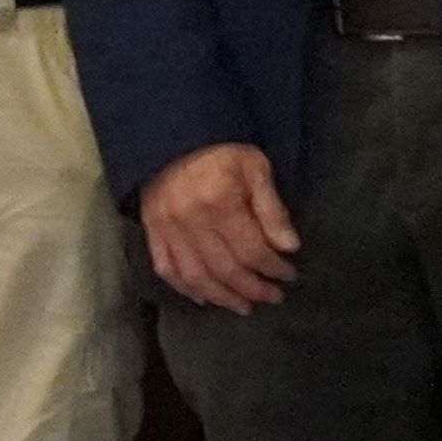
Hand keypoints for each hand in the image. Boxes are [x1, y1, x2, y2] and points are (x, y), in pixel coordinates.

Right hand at [139, 143, 302, 310]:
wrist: (172, 134)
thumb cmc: (221, 150)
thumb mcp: (255, 168)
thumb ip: (271, 209)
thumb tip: (289, 247)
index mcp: (219, 204)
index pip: (251, 250)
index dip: (273, 267)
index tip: (289, 275)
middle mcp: (191, 221)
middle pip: (226, 269)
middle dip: (253, 288)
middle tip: (273, 297)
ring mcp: (167, 228)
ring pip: (196, 276)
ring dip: (222, 297)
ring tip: (243, 306)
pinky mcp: (152, 230)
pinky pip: (166, 268)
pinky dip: (184, 288)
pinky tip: (203, 298)